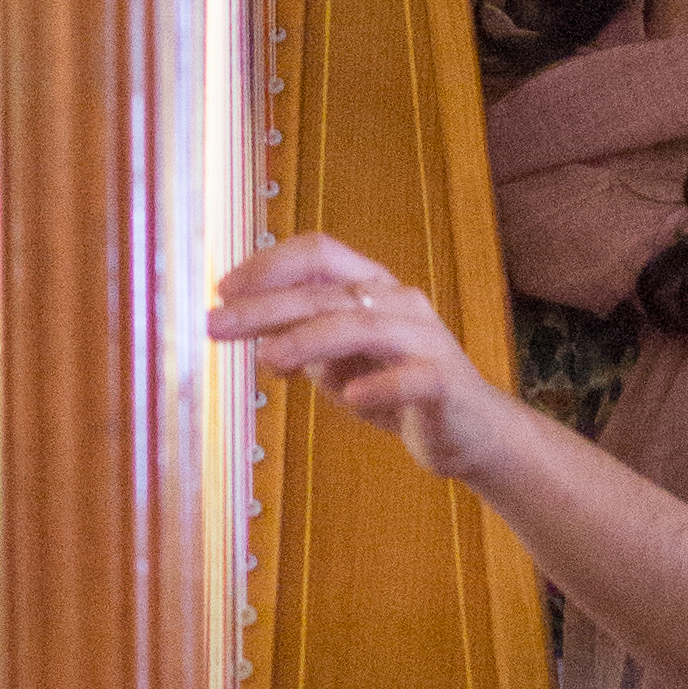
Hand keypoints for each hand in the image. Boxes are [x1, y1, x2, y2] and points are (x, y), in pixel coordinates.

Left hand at [206, 235, 510, 483]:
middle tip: (217, 323)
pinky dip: (382, 385)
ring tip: (268, 359)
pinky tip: (353, 400)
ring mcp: (424, 340)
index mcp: (371, 289)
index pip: (318, 254)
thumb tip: (248, 329)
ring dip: (311, 340)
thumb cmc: (398, 390)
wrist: (470, 433)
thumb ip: (300, 341)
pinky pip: (413, 378)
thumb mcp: (338, 362)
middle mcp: (398, 303)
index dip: (268, 265)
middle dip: (266, 307)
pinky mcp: (445, 383)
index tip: (223, 289)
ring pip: (363, 327)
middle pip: (326, 293)